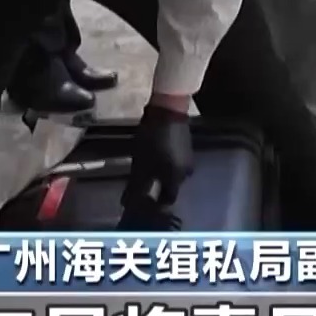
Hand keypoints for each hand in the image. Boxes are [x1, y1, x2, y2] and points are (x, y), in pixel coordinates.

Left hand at [120, 104, 194, 229]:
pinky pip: (174, 163)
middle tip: (141, 184)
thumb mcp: (141, 164)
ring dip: (160, 175)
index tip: (142, 203)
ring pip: (172, 174)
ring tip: (146, 169)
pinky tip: (155, 157)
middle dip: (156, 188)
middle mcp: (186, 172)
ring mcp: (188, 159)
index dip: (154, 204)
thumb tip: (127, 204)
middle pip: (169, 187)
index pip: (166, 201)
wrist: (168, 110)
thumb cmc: (153, 139)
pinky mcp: (186, 147)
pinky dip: (165, 164)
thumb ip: (136, 186)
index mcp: (176, 178)